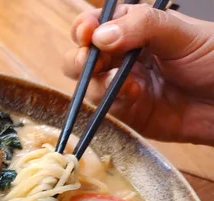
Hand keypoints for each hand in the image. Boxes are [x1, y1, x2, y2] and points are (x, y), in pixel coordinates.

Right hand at [63, 4, 213, 144]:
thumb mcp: (183, 33)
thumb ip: (143, 27)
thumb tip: (100, 35)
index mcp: (136, 30)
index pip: (97, 24)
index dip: (85, 27)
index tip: (86, 32)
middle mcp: (124, 58)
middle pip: (83, 57)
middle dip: (79, 58)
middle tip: (87, 59)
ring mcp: (123, 87)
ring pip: (89, 84)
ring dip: (95, 81)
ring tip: (115, 79)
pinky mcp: (129, 114)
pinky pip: (107, 108)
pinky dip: (114, 101)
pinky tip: (132, 94)